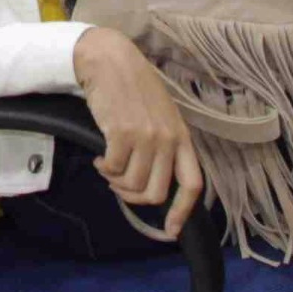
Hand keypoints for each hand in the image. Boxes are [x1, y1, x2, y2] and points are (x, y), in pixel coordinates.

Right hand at [70, 27, 203, 238]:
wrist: (110, 60)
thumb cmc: (134, 87)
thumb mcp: (161, 115)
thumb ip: (165, 144)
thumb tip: (156, 179)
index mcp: (182, 137)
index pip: (193, 184)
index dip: (182, 212)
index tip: (169, 231)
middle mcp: (168, 140)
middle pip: (156, 193)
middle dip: (134, 198)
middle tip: (120, 185)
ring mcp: (146, 137)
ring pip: (132, 185)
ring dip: (115, 182)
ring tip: (108, 167)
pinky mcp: (121, 133)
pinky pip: (112, 169)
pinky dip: (103, 169)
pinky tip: (100, 158)